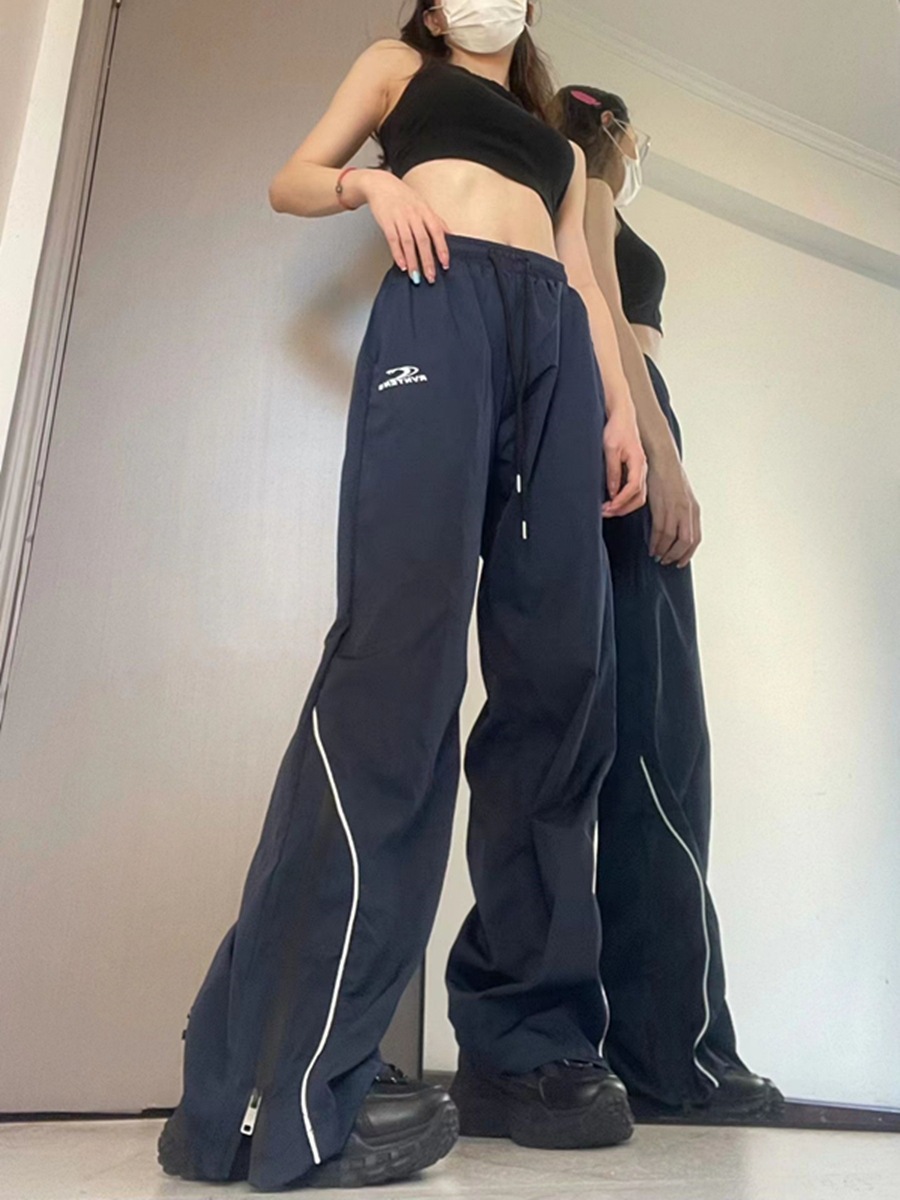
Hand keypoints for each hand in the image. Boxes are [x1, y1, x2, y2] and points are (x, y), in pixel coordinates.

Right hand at [349, 169, 450, 282]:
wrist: (381, 184)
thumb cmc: (403, 197)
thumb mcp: (423, 205)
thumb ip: (435, 221)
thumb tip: (450, 236)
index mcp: (425, 211)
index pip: (437, 231)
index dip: (442, 248)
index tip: (445, 264)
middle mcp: (414, 215)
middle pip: (423, 240)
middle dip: (428, 260)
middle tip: (431, 277)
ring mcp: (400, 218)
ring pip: (408, 243)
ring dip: (413, 261)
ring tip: (416, 276)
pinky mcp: (386, 222)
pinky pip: (393, 240)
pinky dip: (397, 254)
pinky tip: (402, 265)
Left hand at [602, 406, 646, 517]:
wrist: (622, 415)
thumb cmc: (617, 428)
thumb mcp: (610, 449)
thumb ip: (612, 471)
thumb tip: (612, 491)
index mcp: (639, 462)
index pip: (633, 488)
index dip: (621, 501)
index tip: (609, 507)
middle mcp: (642, 468)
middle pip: (639, 497)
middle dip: (623, 508)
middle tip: (606, 512)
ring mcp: (640, 469)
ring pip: (638, 495)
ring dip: (624, 505)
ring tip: (608, 509)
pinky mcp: (635, 469)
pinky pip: (634, 489)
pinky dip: (625, 498)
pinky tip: (613, 500)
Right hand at [646, 450, 701, 566]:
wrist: (662, 460)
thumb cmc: (669, 476)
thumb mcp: (681, 496)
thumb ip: (682, 512)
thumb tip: (677, 528)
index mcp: (694, 510)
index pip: (695, 538)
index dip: (688, 553)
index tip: (681, 561)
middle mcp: (688, 511)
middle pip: (685, 542)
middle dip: (675, 555)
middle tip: (666, 561)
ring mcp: (675, 509)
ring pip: (672, 539)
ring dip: (664, 551)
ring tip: (657, 556)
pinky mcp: (662, 507)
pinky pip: (660, 531)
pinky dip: (655, 542)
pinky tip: (652, 546)